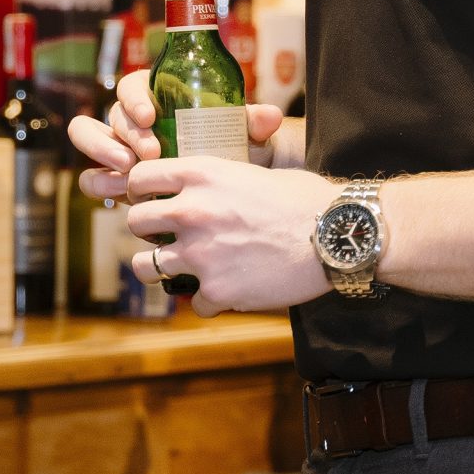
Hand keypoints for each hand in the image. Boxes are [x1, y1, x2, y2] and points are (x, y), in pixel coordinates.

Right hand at [68, 70, 288, 199]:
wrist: (224, 183)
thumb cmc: (227, 145)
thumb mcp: (241, 132)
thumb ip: (253, 121)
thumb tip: (270, 115)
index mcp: (153, 95)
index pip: (131, 86)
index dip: (134, 99)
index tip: (151, 116)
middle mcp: (130, 120)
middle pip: (109, 114)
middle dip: (124, 132)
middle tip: (151, 153)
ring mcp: (117, 148)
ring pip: (87, 138)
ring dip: (103, 152)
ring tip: (130, 171)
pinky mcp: (114, 177)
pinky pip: (93, 176)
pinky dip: (101, 181)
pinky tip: (121, 192)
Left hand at [118, 154, 333, 315]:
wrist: (337, 236)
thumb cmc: (305, 199)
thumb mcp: (253, 171)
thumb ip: (216, 180)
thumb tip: (196, 188)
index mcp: (202, 174)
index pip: (140, 177)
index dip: (140, 189)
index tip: (149, 199)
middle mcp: (193, 211)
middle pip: (136, 223)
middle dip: (147, 231)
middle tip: (165, 237)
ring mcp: (201, 253)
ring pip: (145, 267)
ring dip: (160, 270)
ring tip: (181, 269)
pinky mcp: (217, 289)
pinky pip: (194, 302)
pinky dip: (209, 301)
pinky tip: (229, 292)